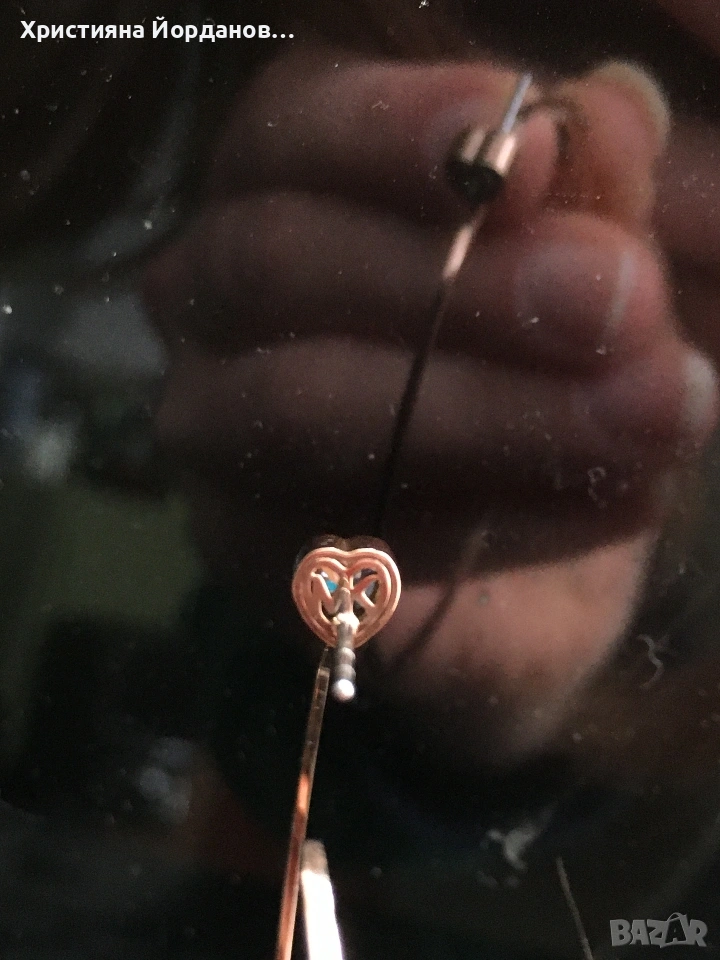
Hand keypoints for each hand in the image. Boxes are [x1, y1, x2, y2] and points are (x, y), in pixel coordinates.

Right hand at [144, 49, 717, 765]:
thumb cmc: (544, 355)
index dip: (399, 135)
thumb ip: (592, 193)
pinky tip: (607, 497)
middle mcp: (213, 297)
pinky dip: (488, 520)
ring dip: (486, 410)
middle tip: (619, 303)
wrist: (530, 530)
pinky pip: (340, 533)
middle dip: (458, 282)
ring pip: (298, 403)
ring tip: (644, 413)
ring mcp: (209, 425)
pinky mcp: (243, 544)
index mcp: (280, 185)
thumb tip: (612, 118)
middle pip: (274, 260)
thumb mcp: (585, 256)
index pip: (292, 127)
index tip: (533, 156)